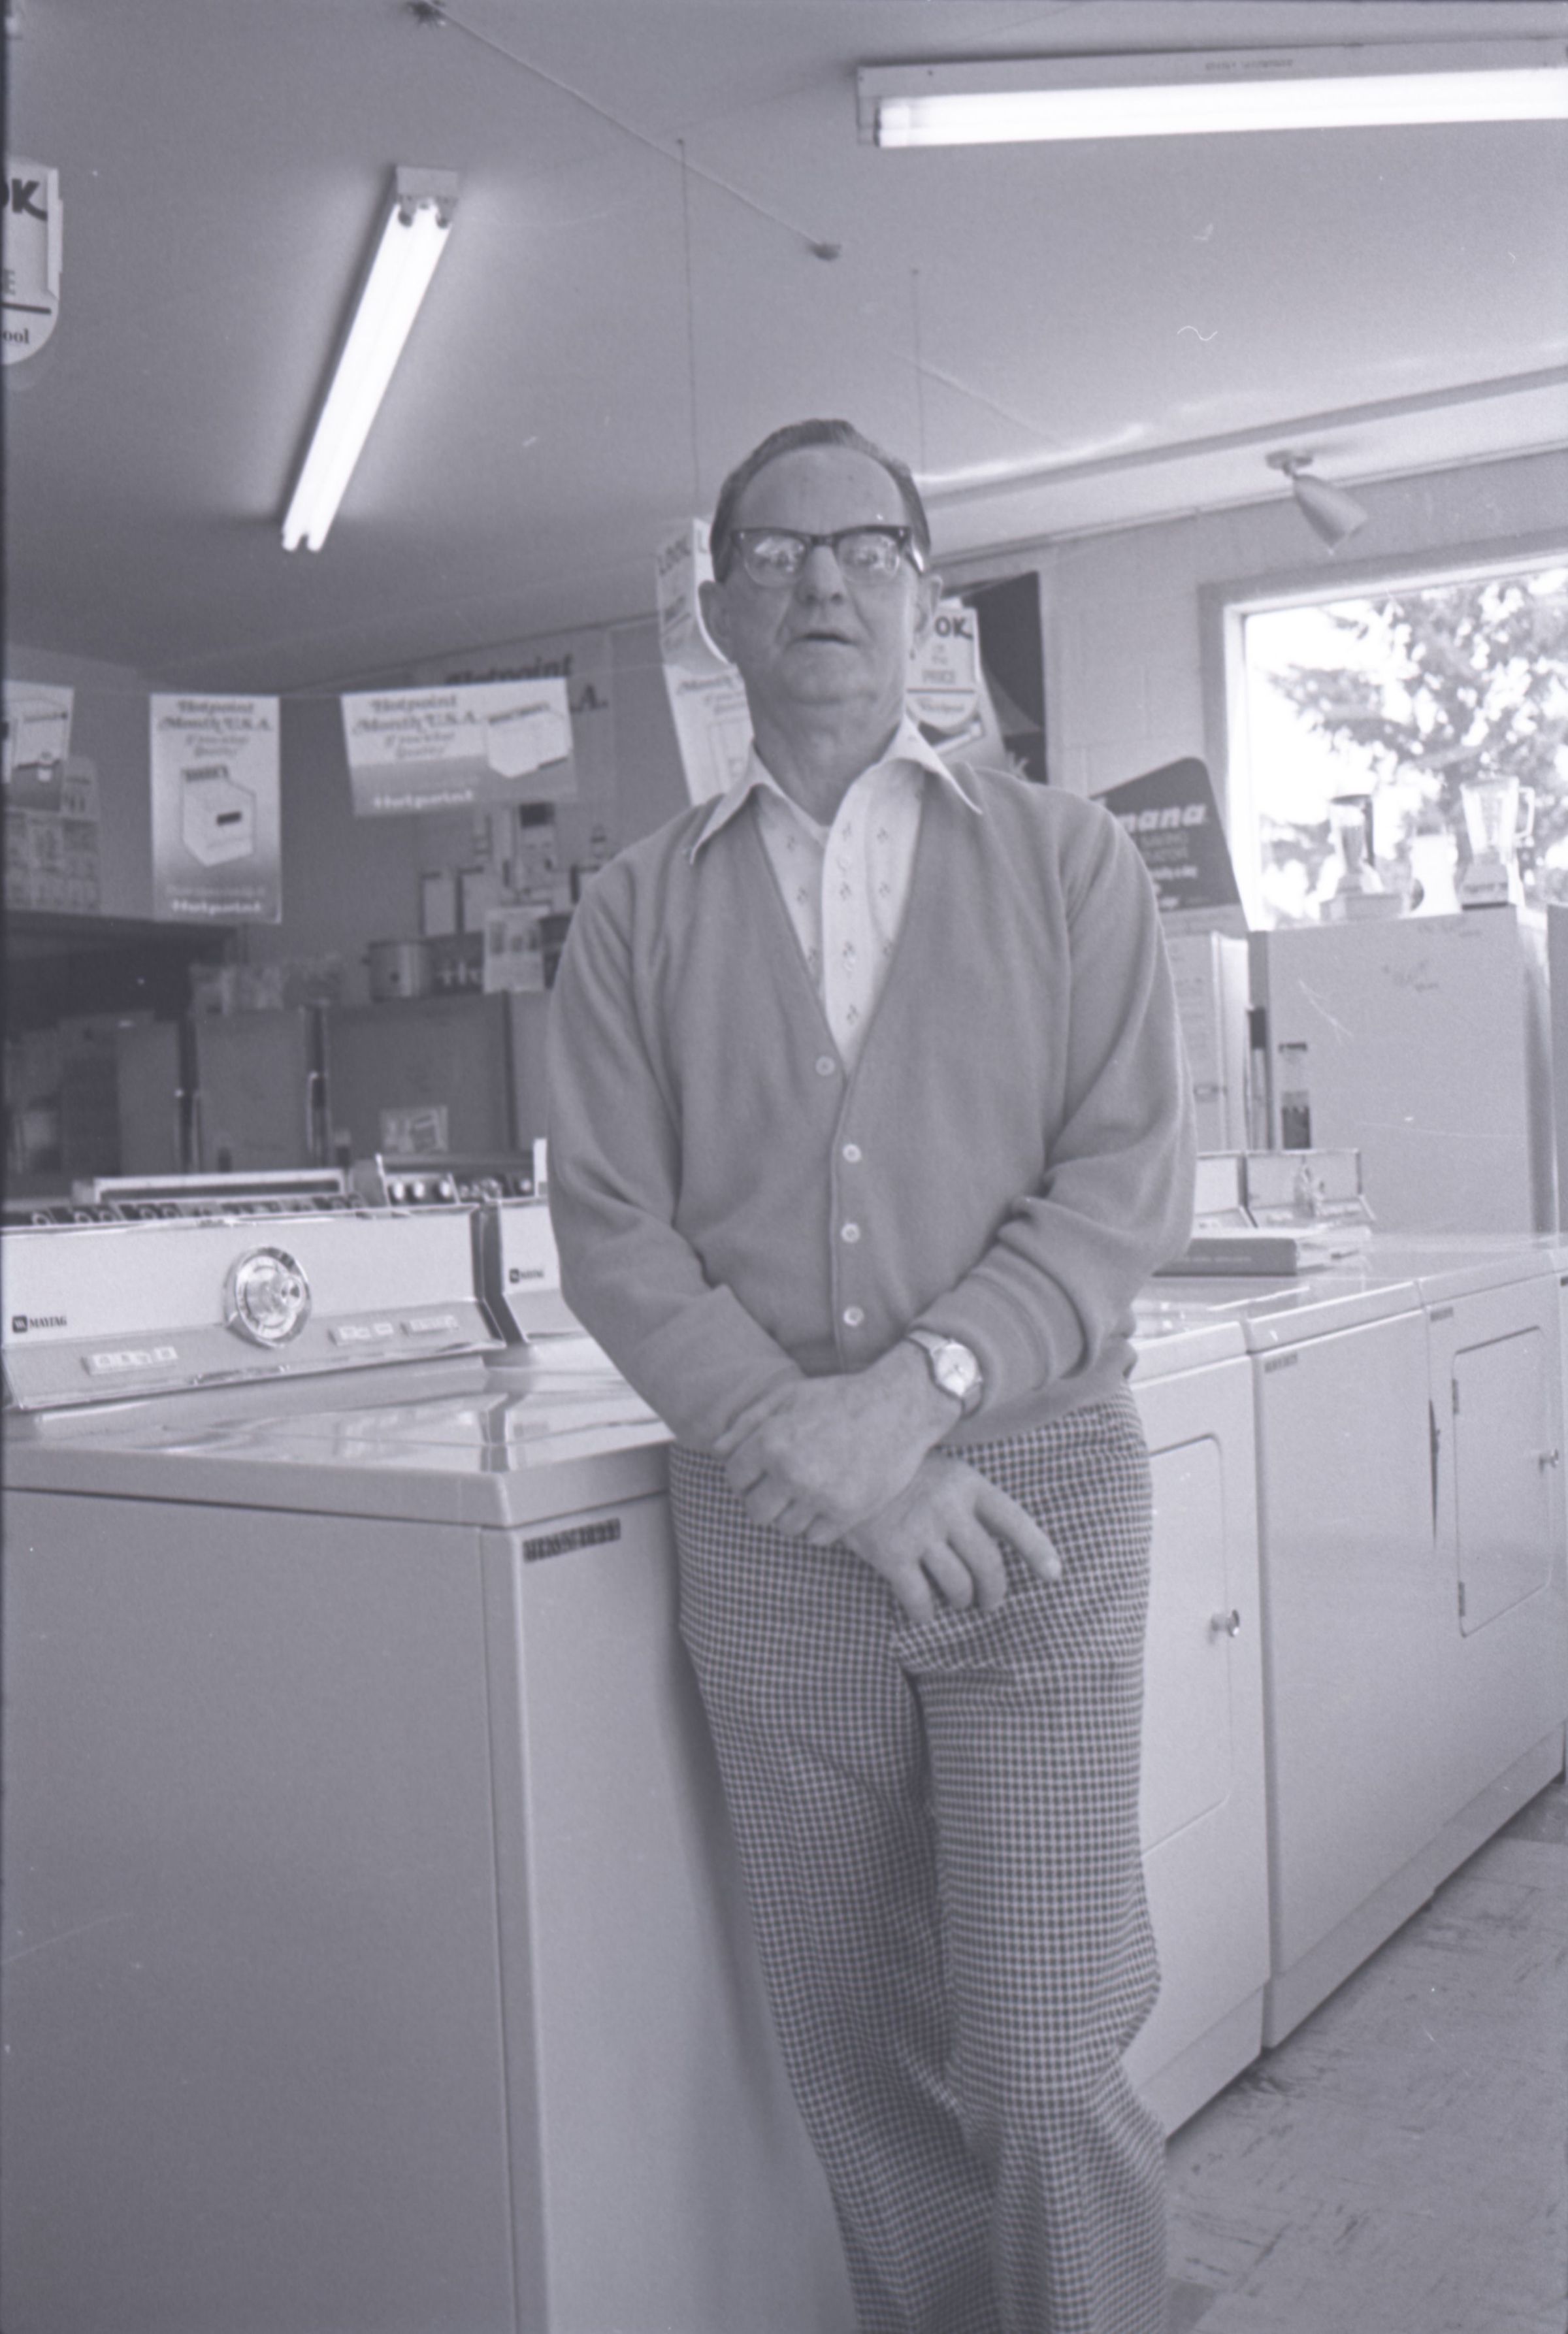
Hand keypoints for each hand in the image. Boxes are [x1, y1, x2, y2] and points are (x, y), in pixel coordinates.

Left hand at [713, 1345, 957, 1542]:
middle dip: (764, 1499)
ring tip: (809, 1490)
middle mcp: (791, 1473)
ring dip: (791, 1513)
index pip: (734, 1478)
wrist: (898, 1406)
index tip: (762, 1470)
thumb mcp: (788, 1397)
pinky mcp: (847, 1514)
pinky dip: (818, 1524)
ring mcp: (819, 1496)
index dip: (745, 1475)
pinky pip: (815, 1537)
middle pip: (755, 1511)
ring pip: (785, 1527)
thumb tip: (717, 1452)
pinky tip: (828, 1500)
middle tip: (783, 1486)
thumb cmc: (839, 1398)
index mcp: (771, 1442)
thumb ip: (748, 1423)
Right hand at [846, 1458, 1061, 1624]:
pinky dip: (925, 1613)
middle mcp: (948, 1508)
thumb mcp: (943, 1471)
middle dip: (994, 1593)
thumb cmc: (899, 1473)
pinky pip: (920, 1599)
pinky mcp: (891, 1554)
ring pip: (958, 1587)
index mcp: (967, 1483)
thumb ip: (969, 1501)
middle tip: (989, 1602)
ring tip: (956, 1600)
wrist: (841, 1461)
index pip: (1015, 1522)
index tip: (1054, 1575)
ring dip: (961, 1602)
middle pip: (989, 1566)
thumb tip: (998, 1549)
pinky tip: (922, 1610)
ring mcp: (919, 1531)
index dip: (1039, 1551)